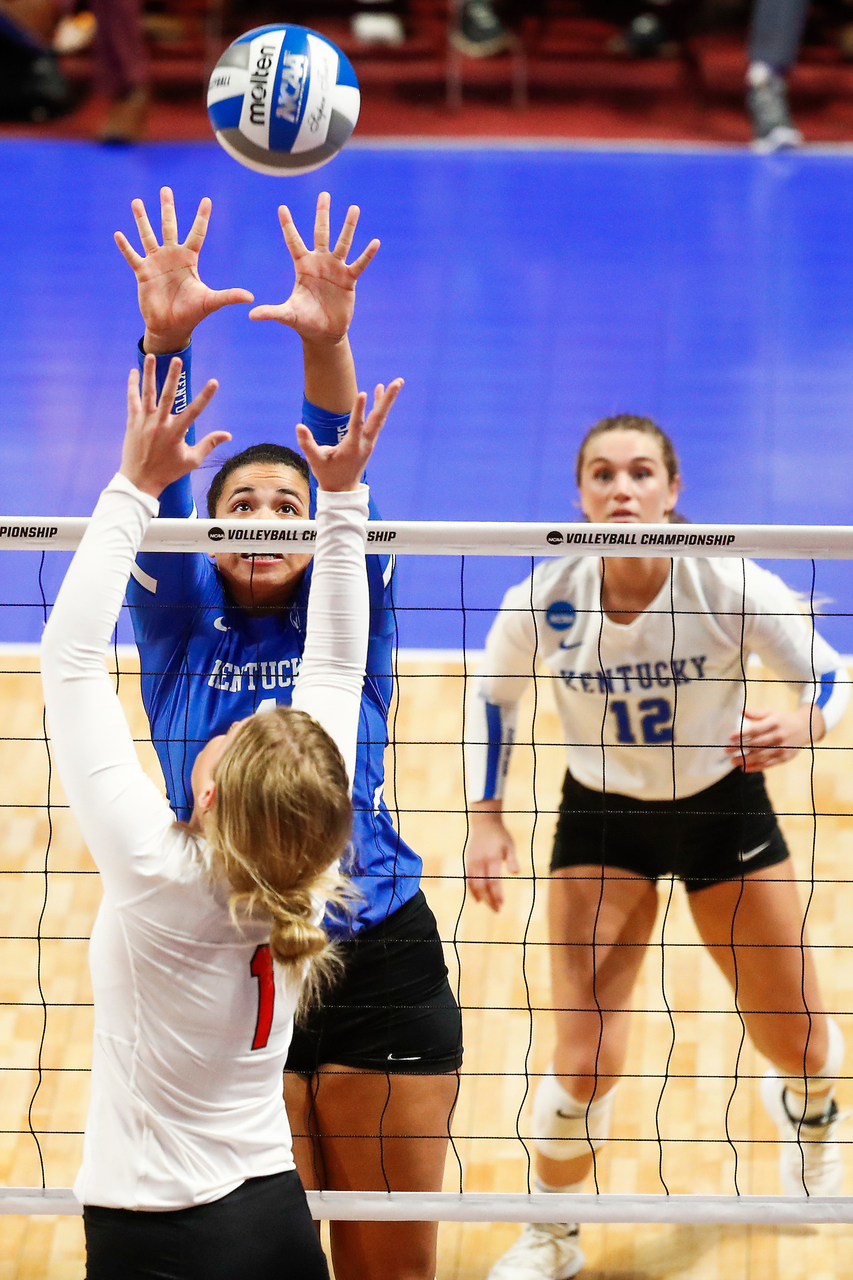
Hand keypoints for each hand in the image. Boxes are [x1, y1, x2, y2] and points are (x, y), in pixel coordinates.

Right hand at [115, 187, 253, 354]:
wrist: (171, 326)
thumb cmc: (192, 314)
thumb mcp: (211, 302)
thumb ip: (229, 296)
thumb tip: (250, 297)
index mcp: (189, 259)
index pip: (197, 233)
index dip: (202, 217)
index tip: (207, 199)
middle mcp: (172, 256)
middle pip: (169, 226)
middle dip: (168, 208)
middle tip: (166, 189)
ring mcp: (156, 263)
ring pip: (148, 235)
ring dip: (142, 219)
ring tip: (137, 202)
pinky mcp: (143, 272)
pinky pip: (132, 256)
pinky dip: (125, 246)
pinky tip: (118, 234)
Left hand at [121, 355, 227, 498]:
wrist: (140, 480)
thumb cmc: (168, 471)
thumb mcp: (192, 460)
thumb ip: (209, 444)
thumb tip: (228, 435)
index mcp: (176, 433)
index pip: (194, 411)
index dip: (206, 396)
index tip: (214, 382)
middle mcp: (160, 424)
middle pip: (168, 396)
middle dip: (173, 377)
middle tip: (177, 360)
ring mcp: (144, 422)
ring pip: (147, 393)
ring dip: (149, 374)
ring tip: (151, 356)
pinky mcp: (132, 422)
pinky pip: (132, 400)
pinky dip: (133, 386)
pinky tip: (134, 372)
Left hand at [249, 192, 378, 345]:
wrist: (324, 333)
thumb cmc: (304, 322)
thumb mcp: (287, 315)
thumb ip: (271, 312)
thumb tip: (250, 316)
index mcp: (303, 267)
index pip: (293, 242)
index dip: (288, 225)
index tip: (281, 207)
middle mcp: (319, 263)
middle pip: (321, 233)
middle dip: (322, 214)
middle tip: (324, 194)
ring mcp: (335, 269)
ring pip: (342, 243)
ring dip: (348, 226)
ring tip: (354, 208)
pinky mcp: (349, 280)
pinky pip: (359, 264)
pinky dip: (367, 254)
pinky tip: (375, 242)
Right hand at [296, 379, 402, 491]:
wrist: (342, 491)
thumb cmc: (328, 475)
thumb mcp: (315, 461)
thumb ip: (307, 444)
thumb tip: (299, 427)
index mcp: (351, 447)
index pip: (356, 425)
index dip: (358, 409)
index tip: (362, 393)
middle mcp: (364, 443)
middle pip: (378, 418)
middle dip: (388, 400)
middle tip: (398, 382)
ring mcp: (369, 442)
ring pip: (380, 418)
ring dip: (387, 400)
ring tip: (394, 383)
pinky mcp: (369, 441)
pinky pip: (377, 421)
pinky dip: (379, 407)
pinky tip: (379, 392)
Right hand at [464, 811, 518, 911]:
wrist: (484, 823)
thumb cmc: (500, 835)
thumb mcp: (509, 845)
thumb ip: (512, 859)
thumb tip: (516, 873)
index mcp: (492, 858)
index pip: (493, 881)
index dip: (497, 894)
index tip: (502, 904)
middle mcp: (480, 861)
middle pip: (482, 886)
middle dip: (489, 900)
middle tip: (497, 910)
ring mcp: (472, 862)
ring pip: (473, 884)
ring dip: (481, 897)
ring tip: (490, 906)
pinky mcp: (467, 862)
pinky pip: (468, 879)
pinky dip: (472, 890)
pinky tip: (478, 899)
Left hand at [725, 705, 824, 771]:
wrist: (805, 729)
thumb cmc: (783, 720)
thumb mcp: (771, 712)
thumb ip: (756, 713)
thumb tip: (740, 711)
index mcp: (775, 723)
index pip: (756, 729)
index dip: (742, 733)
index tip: (729, 737)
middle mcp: (779, 736)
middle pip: (757, 744)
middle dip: (740, 748)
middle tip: (726, 750)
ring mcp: (782, 748)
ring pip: (761, 756)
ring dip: (745, 759)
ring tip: (732, 761)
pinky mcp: (784, 758)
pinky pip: (768, 764)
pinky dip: (755, 767)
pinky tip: (744, 768)